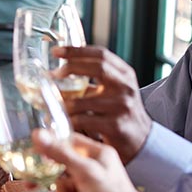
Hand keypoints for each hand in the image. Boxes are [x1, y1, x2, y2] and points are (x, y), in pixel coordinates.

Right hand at [32, 130, 167, 191]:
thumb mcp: (84, 170)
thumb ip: (60, 153)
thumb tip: (36, 135)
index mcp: (95, 153)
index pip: (68, 141)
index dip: (51, 146)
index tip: (35, 151)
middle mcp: (90, 167)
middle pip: (59, 165)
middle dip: (47, 177)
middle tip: (31, 183)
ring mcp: (86, 185)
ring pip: (60, 186)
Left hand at [52, 46, 151, 163]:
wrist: (142, 140)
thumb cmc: (121, 112)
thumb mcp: (114, 89)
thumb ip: (95, 78)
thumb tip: (60, 71)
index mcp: (125, 74)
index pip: (101, 54)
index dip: (77, 51)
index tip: (56, 51)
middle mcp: (126, 87)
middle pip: (98, 67)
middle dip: (70, 67)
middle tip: (52, 74)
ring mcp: (122, 106)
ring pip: (84, 100)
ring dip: (62, 102)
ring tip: (49, 102)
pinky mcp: (115, 126)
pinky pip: (84, 121)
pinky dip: (68, 120)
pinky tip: (60, 120)